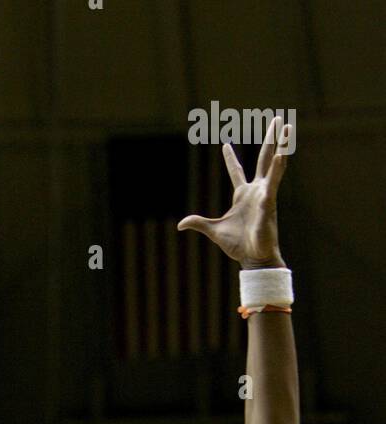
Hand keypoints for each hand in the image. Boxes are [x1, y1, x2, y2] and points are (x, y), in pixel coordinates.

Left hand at [178, 116, 289, 267]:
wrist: (253, 258)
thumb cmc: (238, 245)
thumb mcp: (213, 230)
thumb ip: (198, 223)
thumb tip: (180, 224)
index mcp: (242, 195)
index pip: (236, 171)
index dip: (231, 158)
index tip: (225, 144)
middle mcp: (256, 190)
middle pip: (263, 158)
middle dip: (271, 139)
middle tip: (277, 120)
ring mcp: (265, 194)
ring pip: (274, 164)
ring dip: (282, 145)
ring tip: (288, 126)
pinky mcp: (269, 202)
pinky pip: (274, 182)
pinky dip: (278, 168)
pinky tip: (282, 154)